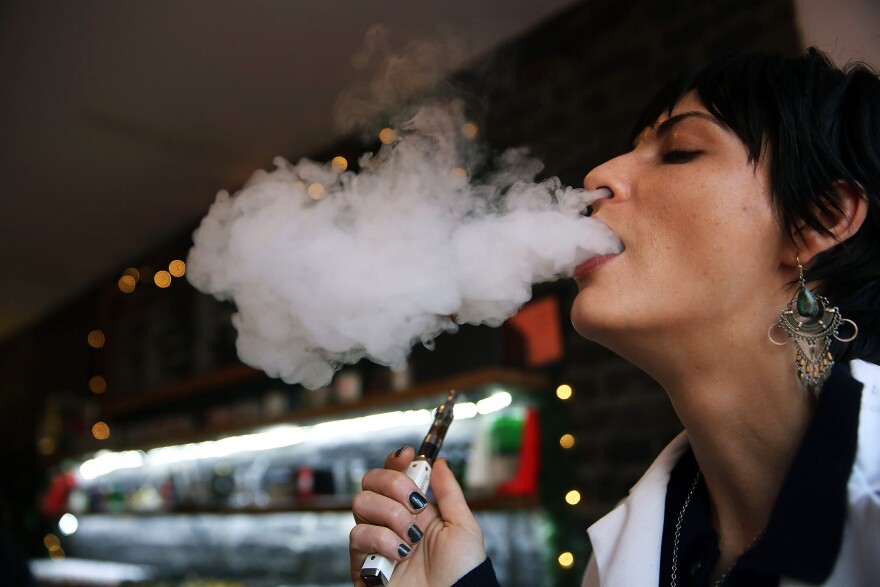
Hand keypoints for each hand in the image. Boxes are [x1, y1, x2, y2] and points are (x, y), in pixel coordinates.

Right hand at [349, 447, 486, 586]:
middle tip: (416, 502)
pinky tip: (400, 554)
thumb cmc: (461, 573)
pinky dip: (382, 540)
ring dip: (391, 515)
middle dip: (393, 484)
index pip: (394, 474)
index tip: (409, 455)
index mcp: (415, 510)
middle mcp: (392, 521)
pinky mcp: (363, 563)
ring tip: (411, 537)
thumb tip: (439, 462)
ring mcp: (376, 540)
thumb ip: (449, 491)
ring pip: (361, 503)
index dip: (396, 461)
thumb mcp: (463, 526)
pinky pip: (358, 535)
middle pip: (370, 481)